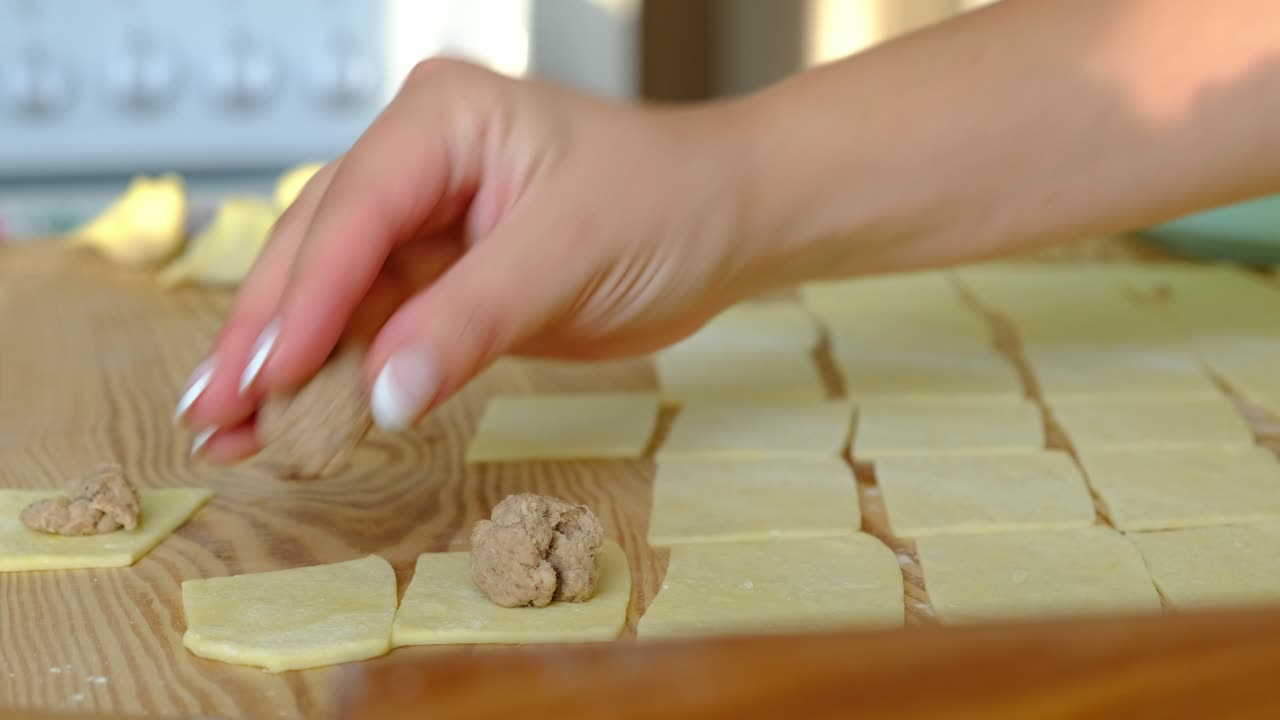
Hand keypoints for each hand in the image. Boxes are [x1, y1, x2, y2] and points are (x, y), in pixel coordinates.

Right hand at [175, 58, 779, 461]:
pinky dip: (339, 377)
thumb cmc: (670, 202)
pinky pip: (377, 328)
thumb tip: (379, 398)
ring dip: (286, 366)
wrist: (729, 223)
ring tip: (229, 432)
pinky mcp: (443, 276)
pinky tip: (295, 419)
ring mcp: (426, 221)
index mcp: (442, 120)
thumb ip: (469, 323)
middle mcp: (418, 161)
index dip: (303, 300)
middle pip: (319, 252)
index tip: (267, 374)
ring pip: (335, 297)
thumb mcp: (570, 256)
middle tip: (210, 413)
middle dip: (265, 336)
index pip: (354, 212)